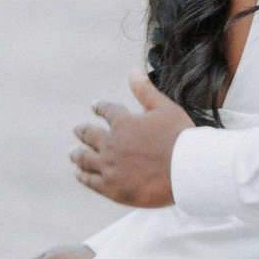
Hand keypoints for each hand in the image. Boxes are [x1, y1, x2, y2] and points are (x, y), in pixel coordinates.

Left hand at [72, 73, 192, 210]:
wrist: (186, 171)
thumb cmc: (180, 138)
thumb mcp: (164, 108)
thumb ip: (146, 91)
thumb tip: (133, 70)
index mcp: (124, 123)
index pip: (107, 111)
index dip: (100, 107)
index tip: (94, 106)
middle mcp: (111, 144)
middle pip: (89, 135)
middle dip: (82, 131)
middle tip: (76, 130)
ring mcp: (109, 167)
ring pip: (85, 159)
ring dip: (77, 154)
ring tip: (72, 153)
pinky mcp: (112, 188)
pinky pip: (91, 181)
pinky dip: (83, 176)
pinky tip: (79, 174)